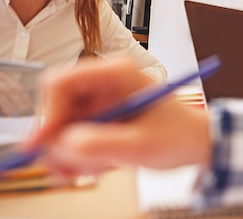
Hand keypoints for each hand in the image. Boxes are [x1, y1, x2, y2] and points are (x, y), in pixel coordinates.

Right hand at [0, 72, 32, 115]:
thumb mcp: (1, 103)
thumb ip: (14, 103)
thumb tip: (34, 110)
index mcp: (1, 78)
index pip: (17, 88)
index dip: (25, 100)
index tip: (31, 111)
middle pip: (8, 90)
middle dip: (17, 104)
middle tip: (22, 116)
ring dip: (6, 105)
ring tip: (12, 116)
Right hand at [23, 58, 211, 177]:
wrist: (195, 142)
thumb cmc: (179, 134)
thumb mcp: (142, 145)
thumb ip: (102, 144)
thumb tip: (63, 144)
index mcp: (116, 72)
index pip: (61, 82)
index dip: (48, 114)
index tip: (47, 146)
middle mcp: (102, 81)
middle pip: (54, 106)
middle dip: (59, 141)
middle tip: (70, 170)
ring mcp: (98, 99)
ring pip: (59, 127)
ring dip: (71, 154)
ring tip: (102, 167)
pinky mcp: (97, 117)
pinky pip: (70, 138)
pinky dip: (78, 157)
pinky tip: (101, 165)